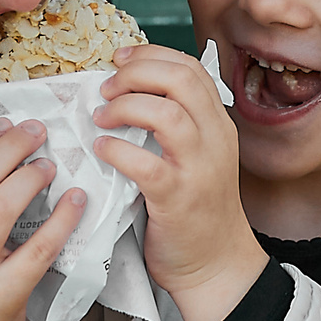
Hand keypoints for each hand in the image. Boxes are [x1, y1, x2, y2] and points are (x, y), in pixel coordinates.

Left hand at [92, 45, 266, 320]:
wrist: (217, 265)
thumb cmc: (198, 212)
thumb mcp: (198, 157)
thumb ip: (175, 125)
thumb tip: (127, 93)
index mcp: (218, 125)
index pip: (190, 69)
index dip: (152, 55)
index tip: (120, 59)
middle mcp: (215, 140)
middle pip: (181, 80)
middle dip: (137, 73)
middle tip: (107, 87)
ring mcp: (199, 169)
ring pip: (168, 114)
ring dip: (126, 106)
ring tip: (102, 117)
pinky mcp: (178, 199)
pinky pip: (147, 163)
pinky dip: (118, 151)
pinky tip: (102, 150)